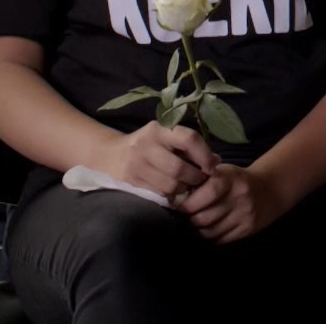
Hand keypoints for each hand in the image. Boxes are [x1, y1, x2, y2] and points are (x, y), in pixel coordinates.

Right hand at [89, 123, 217, 199]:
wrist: (110, 155)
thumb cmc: (148, 145)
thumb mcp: (166, 138)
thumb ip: (189, 147)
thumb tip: (216, 161)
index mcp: (160, 129)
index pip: (189, 139)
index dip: (205, 155)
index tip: (213, 167)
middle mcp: (146, 145)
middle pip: (179, 168)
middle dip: (195, 178)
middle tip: (200, 180)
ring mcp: (136, 164)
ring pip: (169, 185)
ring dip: (183, 189)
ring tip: (186, 187)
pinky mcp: (130, 181)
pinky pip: (157, 194)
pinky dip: (169, 196)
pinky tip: (172, 193)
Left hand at [177, 164, 289, 243]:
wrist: (269, 189)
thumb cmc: (236, 180)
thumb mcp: (223, 172)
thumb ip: (202, 180)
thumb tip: (176, 195)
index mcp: (230, 179)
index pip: (206, 193)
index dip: (188, 203)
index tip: (180, 205)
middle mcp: (239, 196)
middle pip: (204, 218)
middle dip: (190, 219)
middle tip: (188, 216)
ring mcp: (245, 214)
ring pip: (210, 232)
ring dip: (199, 230)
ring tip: (199, 222)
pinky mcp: (248, 229)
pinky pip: (220, 240)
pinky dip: (212, 236)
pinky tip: (212, 228)